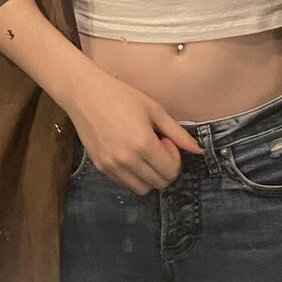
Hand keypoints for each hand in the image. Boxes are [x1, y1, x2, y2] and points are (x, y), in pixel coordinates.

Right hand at [67, 66, 202, 195]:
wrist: (83, 93)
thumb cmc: (120, 95)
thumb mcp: (153, 109)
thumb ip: (178, 133)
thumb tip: (198, 151)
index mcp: (143, 143)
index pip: (171, 171)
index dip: (175, 158)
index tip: (165, 140)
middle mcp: (127, 160)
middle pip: (159, 183)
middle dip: (165, 168)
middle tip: (156, 146)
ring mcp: (112, 166)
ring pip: (142, 189)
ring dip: (150, 176)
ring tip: (143, 153)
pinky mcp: (100, 167)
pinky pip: (125, 183)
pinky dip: (133, 175)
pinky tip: (129, 155)